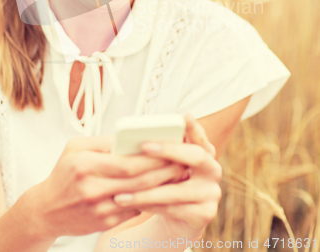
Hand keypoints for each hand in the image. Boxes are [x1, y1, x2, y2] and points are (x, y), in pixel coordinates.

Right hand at [25, 135, 185, 239]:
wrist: (46, 210)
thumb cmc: (63, 174)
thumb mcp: (74, 148)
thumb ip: (102, 141)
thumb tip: (130, 138)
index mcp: (84, 165)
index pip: (126, 162)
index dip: (151, 157)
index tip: (169, 148)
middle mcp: (92, 188)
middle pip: (138, 180)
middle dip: (164, 170)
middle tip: (183, 161)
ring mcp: (99, 208)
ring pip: (139, 196)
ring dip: (163, 186)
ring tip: (179, 174)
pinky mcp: (105, 222)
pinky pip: (134, 209)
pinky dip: (151, 199)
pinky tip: (164, 190)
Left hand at [113, 114, 221, 238]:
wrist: (176, 218)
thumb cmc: (166, 182)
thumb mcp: (165, 163)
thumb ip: (161, 149)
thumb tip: (137, 136)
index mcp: (205, 152)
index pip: (200, 135)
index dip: (194, 126)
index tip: (183, 116)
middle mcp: (213, 170)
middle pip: (196, 156)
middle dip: (169, 149)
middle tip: (144, 145)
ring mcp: (212, 193)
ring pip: (177, 190)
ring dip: (146, 190)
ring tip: (122, 190)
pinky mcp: (206, 214)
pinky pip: (173, 209)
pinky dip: (150, 205)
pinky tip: (131, 202)